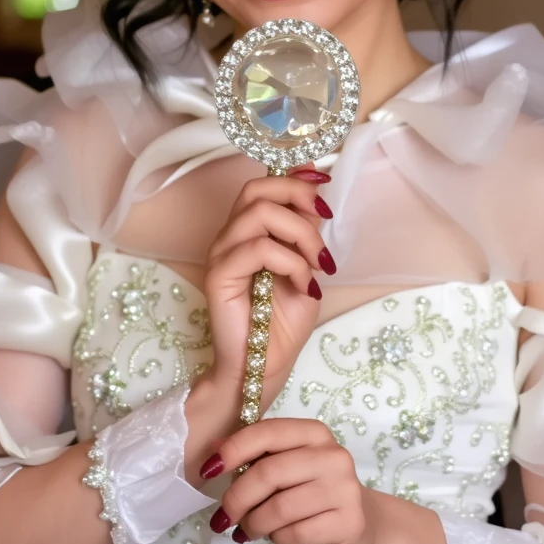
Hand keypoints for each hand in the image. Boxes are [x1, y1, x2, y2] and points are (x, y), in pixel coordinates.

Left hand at [200, 418, 382, 543]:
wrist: (362, 525)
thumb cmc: (314, 491)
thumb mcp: (287, 466)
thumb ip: (253, 455)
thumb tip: (211, 449)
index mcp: (313, 433)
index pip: (266, 432)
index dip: (233, 450)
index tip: (208, 471)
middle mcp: (332, 455)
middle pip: (269, 472)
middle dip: (237, 498)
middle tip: (223, 517)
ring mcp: (344, 488)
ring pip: (280, 507)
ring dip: (254, 523)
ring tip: (247, 530)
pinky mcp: (349, 522)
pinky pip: (296, 533)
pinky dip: (277, 538)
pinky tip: (276, 536)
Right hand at [204, 167, 336, 406]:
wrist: (264, 367)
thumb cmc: (283, 323)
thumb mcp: (307, 265)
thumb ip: (306, 227)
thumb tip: (315, 182)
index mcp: (247, 231)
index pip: (263, 184)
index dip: (294, 177)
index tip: (324, 186)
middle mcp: (230, 236)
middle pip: (256, 189)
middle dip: (298, 195)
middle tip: (324, 219)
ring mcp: (221, 254)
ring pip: (261, 213)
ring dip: (302, 235)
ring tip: (317, 266)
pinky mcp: (218, 276)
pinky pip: (259, 249)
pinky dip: (291, 262)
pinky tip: (303, 285)